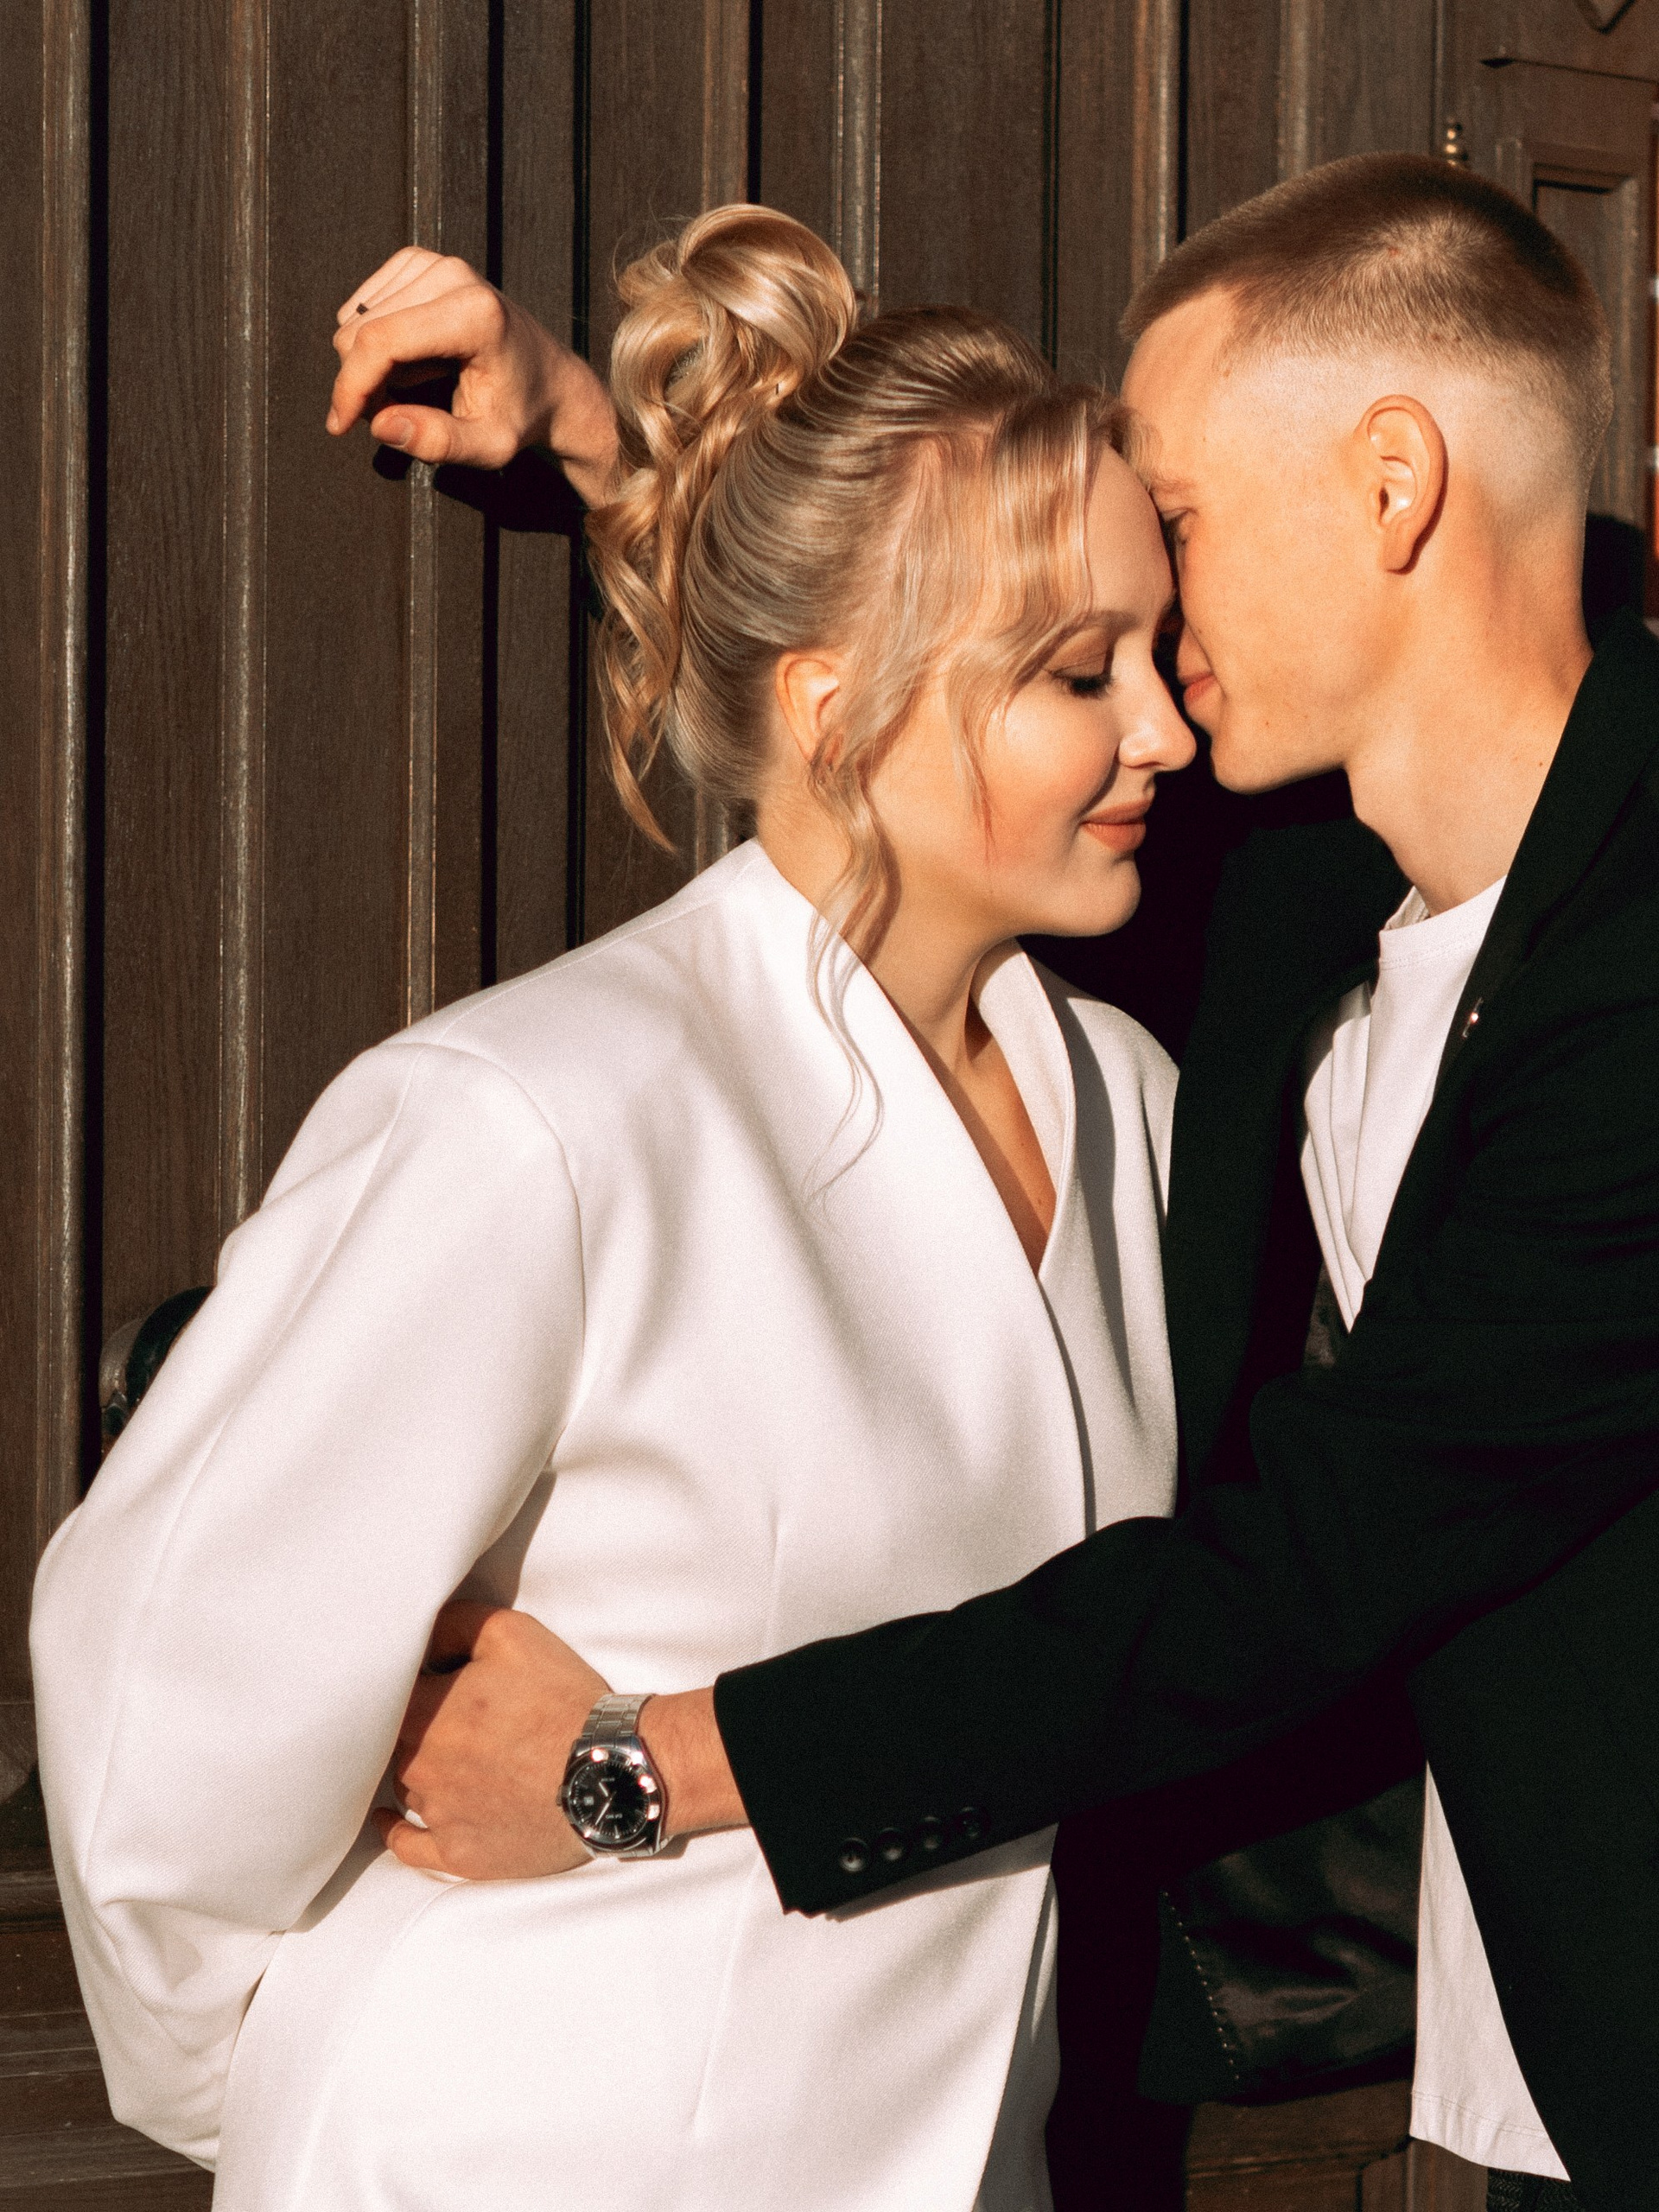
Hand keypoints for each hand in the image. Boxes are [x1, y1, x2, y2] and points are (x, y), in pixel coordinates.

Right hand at [326, 248, 618, 503]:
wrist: (550, 382)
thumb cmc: (521, 415)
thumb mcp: (490, 445)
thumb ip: (439, 442)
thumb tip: (381, 426)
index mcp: (474, 315)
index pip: (381, 341)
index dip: (350, 386)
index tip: (340, 426)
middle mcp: (453, 275)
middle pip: (362, 329)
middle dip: (362, 381)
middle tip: (395, 416)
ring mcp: (436, 263)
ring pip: (357, 317)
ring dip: (368, 364)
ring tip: (410, 392)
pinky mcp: (421, 262)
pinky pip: (365, 303)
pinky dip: (374, 339)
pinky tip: (409, 362)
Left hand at [376, 1600, 607, 1877]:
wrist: (609, 1771)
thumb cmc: (562, 1700)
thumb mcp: (513, 1633)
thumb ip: (454, 1624)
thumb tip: (422, 1636)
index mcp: (425, 1714)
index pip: (392, 1692)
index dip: (417, 1680)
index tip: (441, 1678)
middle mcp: (420, 1769)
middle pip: (398, 1741)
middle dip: (419, 1725)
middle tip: (457, 1715)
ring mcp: (439, 1816)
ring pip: (409, 1787)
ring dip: (422, 1770)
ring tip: (456, 1758)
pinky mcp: (460, 1855)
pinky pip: (410, 1848)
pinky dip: (395, 1833)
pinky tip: (386, 1822)